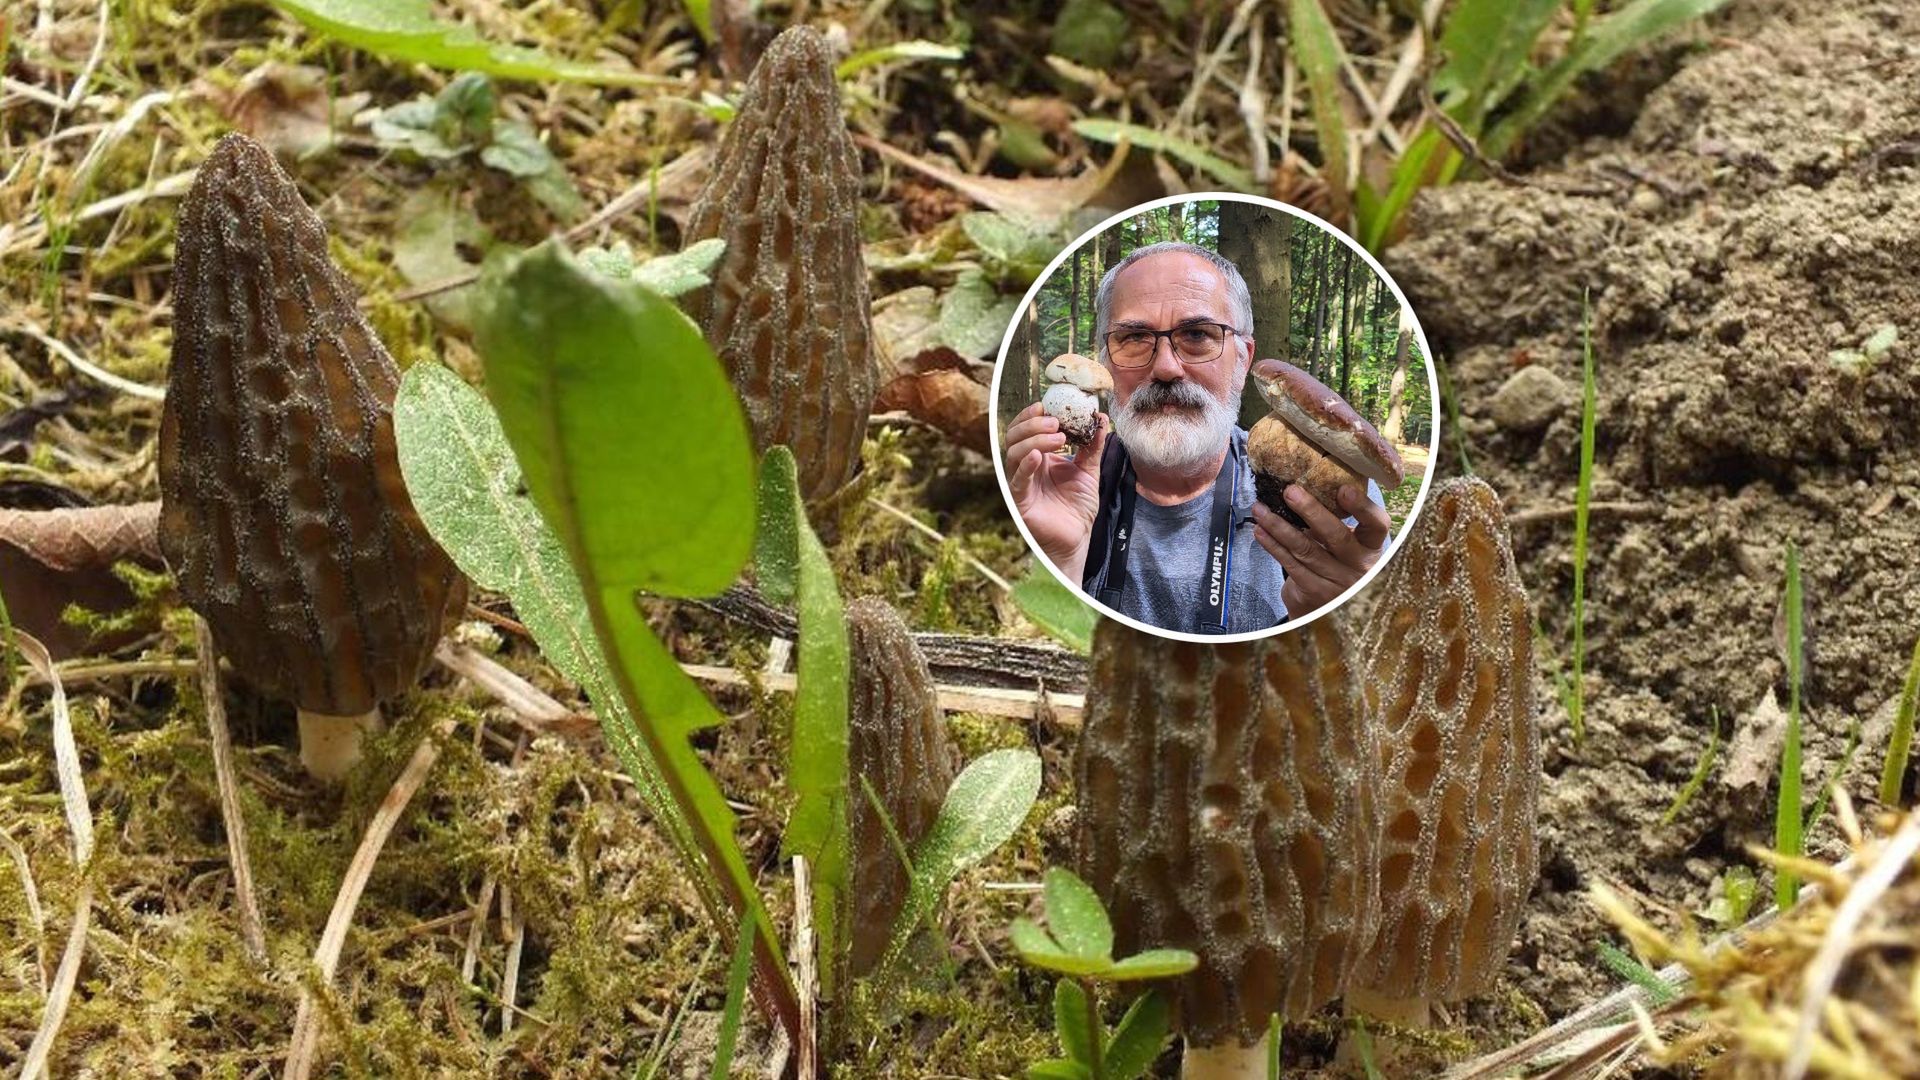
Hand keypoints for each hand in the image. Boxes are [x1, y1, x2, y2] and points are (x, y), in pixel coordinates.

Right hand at [1004, 402, 1105, 581]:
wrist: (1077, 537)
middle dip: (1033, 425)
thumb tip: (1101, 418)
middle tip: (1056, 423)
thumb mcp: (1089, 470)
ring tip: (1058, 439)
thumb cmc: (1077, 507)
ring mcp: (1021, 483)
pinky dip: (1025, 465)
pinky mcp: (1020, 501)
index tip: (1048, 405)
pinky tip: (1038, 457)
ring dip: (1034, 440)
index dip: (1032, 415)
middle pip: (1015, 436)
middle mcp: (1025, 467)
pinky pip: (1017, 480)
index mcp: (1038, 457)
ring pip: (1013, 453)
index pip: (1026, 428)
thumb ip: (1092, 445)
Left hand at [1251, 483, 1390, 615]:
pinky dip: (1273, 545)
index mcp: (1372, 547)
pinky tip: (1260, 531)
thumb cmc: (1337, 565)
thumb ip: (1336, 522)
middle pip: (1337, 535)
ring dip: (1279, 526)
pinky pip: (1290, 563)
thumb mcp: (1348, 546)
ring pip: (1306, 549)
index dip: (1362, 507)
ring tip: (1261, 508)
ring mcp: (1337, 582)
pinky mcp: (1314, 591)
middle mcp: (1360, 566)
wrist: (1329, 610)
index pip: (1377, 525)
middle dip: (1310, 511)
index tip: (1344, 489)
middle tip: (1289, 491)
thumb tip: (1305, 488)